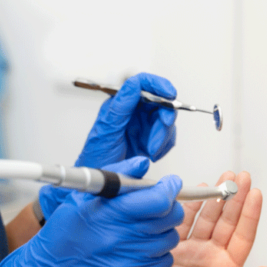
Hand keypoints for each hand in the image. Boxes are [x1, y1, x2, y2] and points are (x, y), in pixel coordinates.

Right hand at [0, 157, 184, 266]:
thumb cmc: (61, 237)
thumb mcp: (81, 199)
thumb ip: (117, 178)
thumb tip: (141, 164)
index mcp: (110, 215)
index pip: (159, 200)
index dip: (170, 188)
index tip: (170, 184)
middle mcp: (123, 239)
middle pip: (170, 219)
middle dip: (170, 207)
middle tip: (159, 206)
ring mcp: (130, 263)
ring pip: (170, 240)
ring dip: (162, 232)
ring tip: (144, 230)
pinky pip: (163, 263)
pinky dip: (158, 255)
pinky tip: (141, 250)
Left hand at [38, 73, 176, 219]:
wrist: (99, 182)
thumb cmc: (96, 156)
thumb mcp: (107, 130)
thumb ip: (121, 106)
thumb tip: (133, 85)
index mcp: (121, 104)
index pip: (142, 84)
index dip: (158, 85)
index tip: (170, 94)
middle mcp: (133, 112)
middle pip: (160, 103)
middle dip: (164, 119)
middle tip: (158, 135)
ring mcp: (143, 125)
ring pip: (166, 121)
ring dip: (162, 137)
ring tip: (149, 151)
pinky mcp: (151, 139)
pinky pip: (168, 137)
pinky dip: (164, 147)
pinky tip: (151, 154)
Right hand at [129, 171, 266, 266]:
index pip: (243, 235)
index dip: (250, 214)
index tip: (257, 193)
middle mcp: (212, 256)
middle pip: (227, 221)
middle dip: (235, 197)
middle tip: (242, 176)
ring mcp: (193, 252)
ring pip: (206, 219)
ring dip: (215, 198)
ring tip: (224, 177)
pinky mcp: (172, 251)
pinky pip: (182, 225)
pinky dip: (188, 209)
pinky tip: (196, 192)